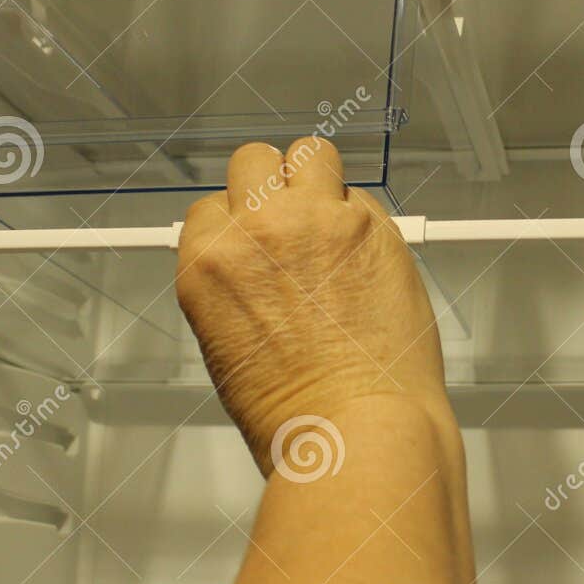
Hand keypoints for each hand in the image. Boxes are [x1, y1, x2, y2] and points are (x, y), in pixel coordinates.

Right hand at [176, 138, 450, 473]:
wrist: (357, 429)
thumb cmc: (295, 415)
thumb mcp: (225, 350)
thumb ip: (233, 288)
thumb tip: (250, 269)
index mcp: (208, 264)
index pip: (209, 209)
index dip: (235, 226)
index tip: (252, 242)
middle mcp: (257, 231)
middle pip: (253, 164)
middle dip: (270, 188)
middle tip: (290, 221)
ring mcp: (320, 222)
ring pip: (311, 154)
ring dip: (317, 179)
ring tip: (330, 217)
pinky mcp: (375, 228)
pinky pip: (363, 197)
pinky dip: (362, 218)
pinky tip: (366, 257)